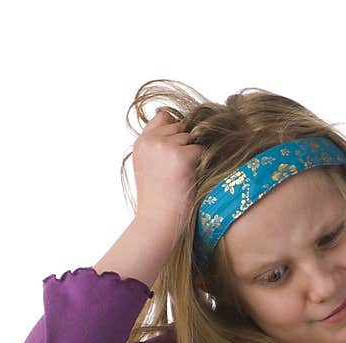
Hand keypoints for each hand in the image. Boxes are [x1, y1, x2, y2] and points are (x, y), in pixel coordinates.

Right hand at [132, 108, 203, 242]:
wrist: (159, 222)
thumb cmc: (158, 201)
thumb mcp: (149, 168)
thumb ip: (158, 146)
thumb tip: (181, 128)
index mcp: (141, 142)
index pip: (164, 117)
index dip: (176, 129)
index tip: (179, 150)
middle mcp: (151, 140)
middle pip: (181, 126)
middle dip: (187, 143)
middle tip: (183, 171)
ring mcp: (166, 146)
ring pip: (193, 137)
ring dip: (195, 154)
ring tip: (186, 178)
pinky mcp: (182, 156)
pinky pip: (203, 150)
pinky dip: (203, 163)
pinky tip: (194, 179)